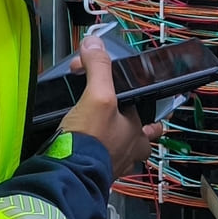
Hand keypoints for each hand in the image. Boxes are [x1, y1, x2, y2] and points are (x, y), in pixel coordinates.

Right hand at [55, 35, 162, 178]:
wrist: (68, 175)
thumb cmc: (91, 139)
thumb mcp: (97, 95)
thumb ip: (99, 68)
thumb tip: (94, 43)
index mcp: (137, 133)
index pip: (148, 117)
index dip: (136, 103)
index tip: (122, 96)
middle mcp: (129, 152)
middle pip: (140, 139)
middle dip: (134, 129)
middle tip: (121, 121)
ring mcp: (113, 166)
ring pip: (123, 153)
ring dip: (116, 144)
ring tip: (103, 135)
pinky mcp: (95, 175)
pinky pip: (103, 165)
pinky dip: (97, 157)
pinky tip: (86, 150)